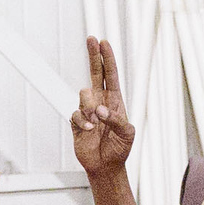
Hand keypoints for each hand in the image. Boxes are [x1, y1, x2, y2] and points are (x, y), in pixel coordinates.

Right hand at [71, 37, 134, 178]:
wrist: (105, 166)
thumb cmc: (120, 149)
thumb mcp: (127, 133)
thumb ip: (116, 119)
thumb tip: (101, 110)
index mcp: (115, 101)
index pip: (111, 75)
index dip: (107, 58)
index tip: (103, 42)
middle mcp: (100, 102)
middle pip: (95, 73)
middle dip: (93, 55)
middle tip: (91, 38)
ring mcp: (87, 111)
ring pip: (84, 94)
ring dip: (91, 107)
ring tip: (96, 122)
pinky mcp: (76, 122)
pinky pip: (75, 114)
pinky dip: (83, 122)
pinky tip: (89, 131)